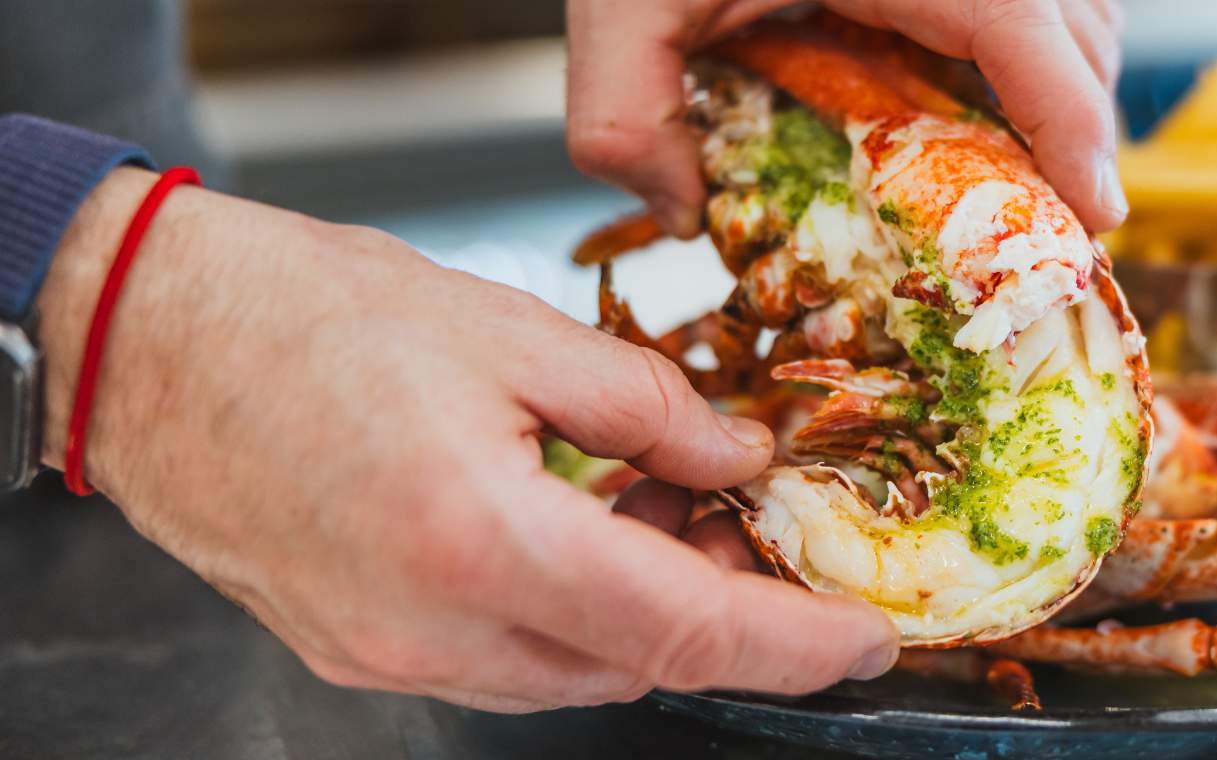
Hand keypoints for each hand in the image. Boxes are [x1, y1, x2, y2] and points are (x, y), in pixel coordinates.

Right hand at [36, 168, 899, 711]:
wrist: (144, 343)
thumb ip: (648, 408)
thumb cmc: (300, 317)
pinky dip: (571, 613)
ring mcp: (388, 653)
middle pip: (637, 664)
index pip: (685, 633)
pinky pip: (505, 660)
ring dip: (646, 611)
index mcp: (478, 543)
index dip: (794, 646)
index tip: (864, 638)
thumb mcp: (508, 332)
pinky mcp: (358, 647)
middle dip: (723, 611)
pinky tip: (584, 534)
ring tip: (664, 511)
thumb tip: (734, 461)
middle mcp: (431, 630)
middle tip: (755, 525)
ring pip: (574, 671)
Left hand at [565, 0, 1125, 236]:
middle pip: (1079, 29)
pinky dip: (1036, 61)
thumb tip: (681, 216)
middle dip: (1081, 131)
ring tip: (1031, 182)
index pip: (1026, 28)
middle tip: (1060, 227)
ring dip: (1067, 95)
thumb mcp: (620, 8)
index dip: (1075, 125)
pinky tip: (990, 114)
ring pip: (1076, 13)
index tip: (1097, 211)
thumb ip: (624, 118)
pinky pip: (1038, 3)